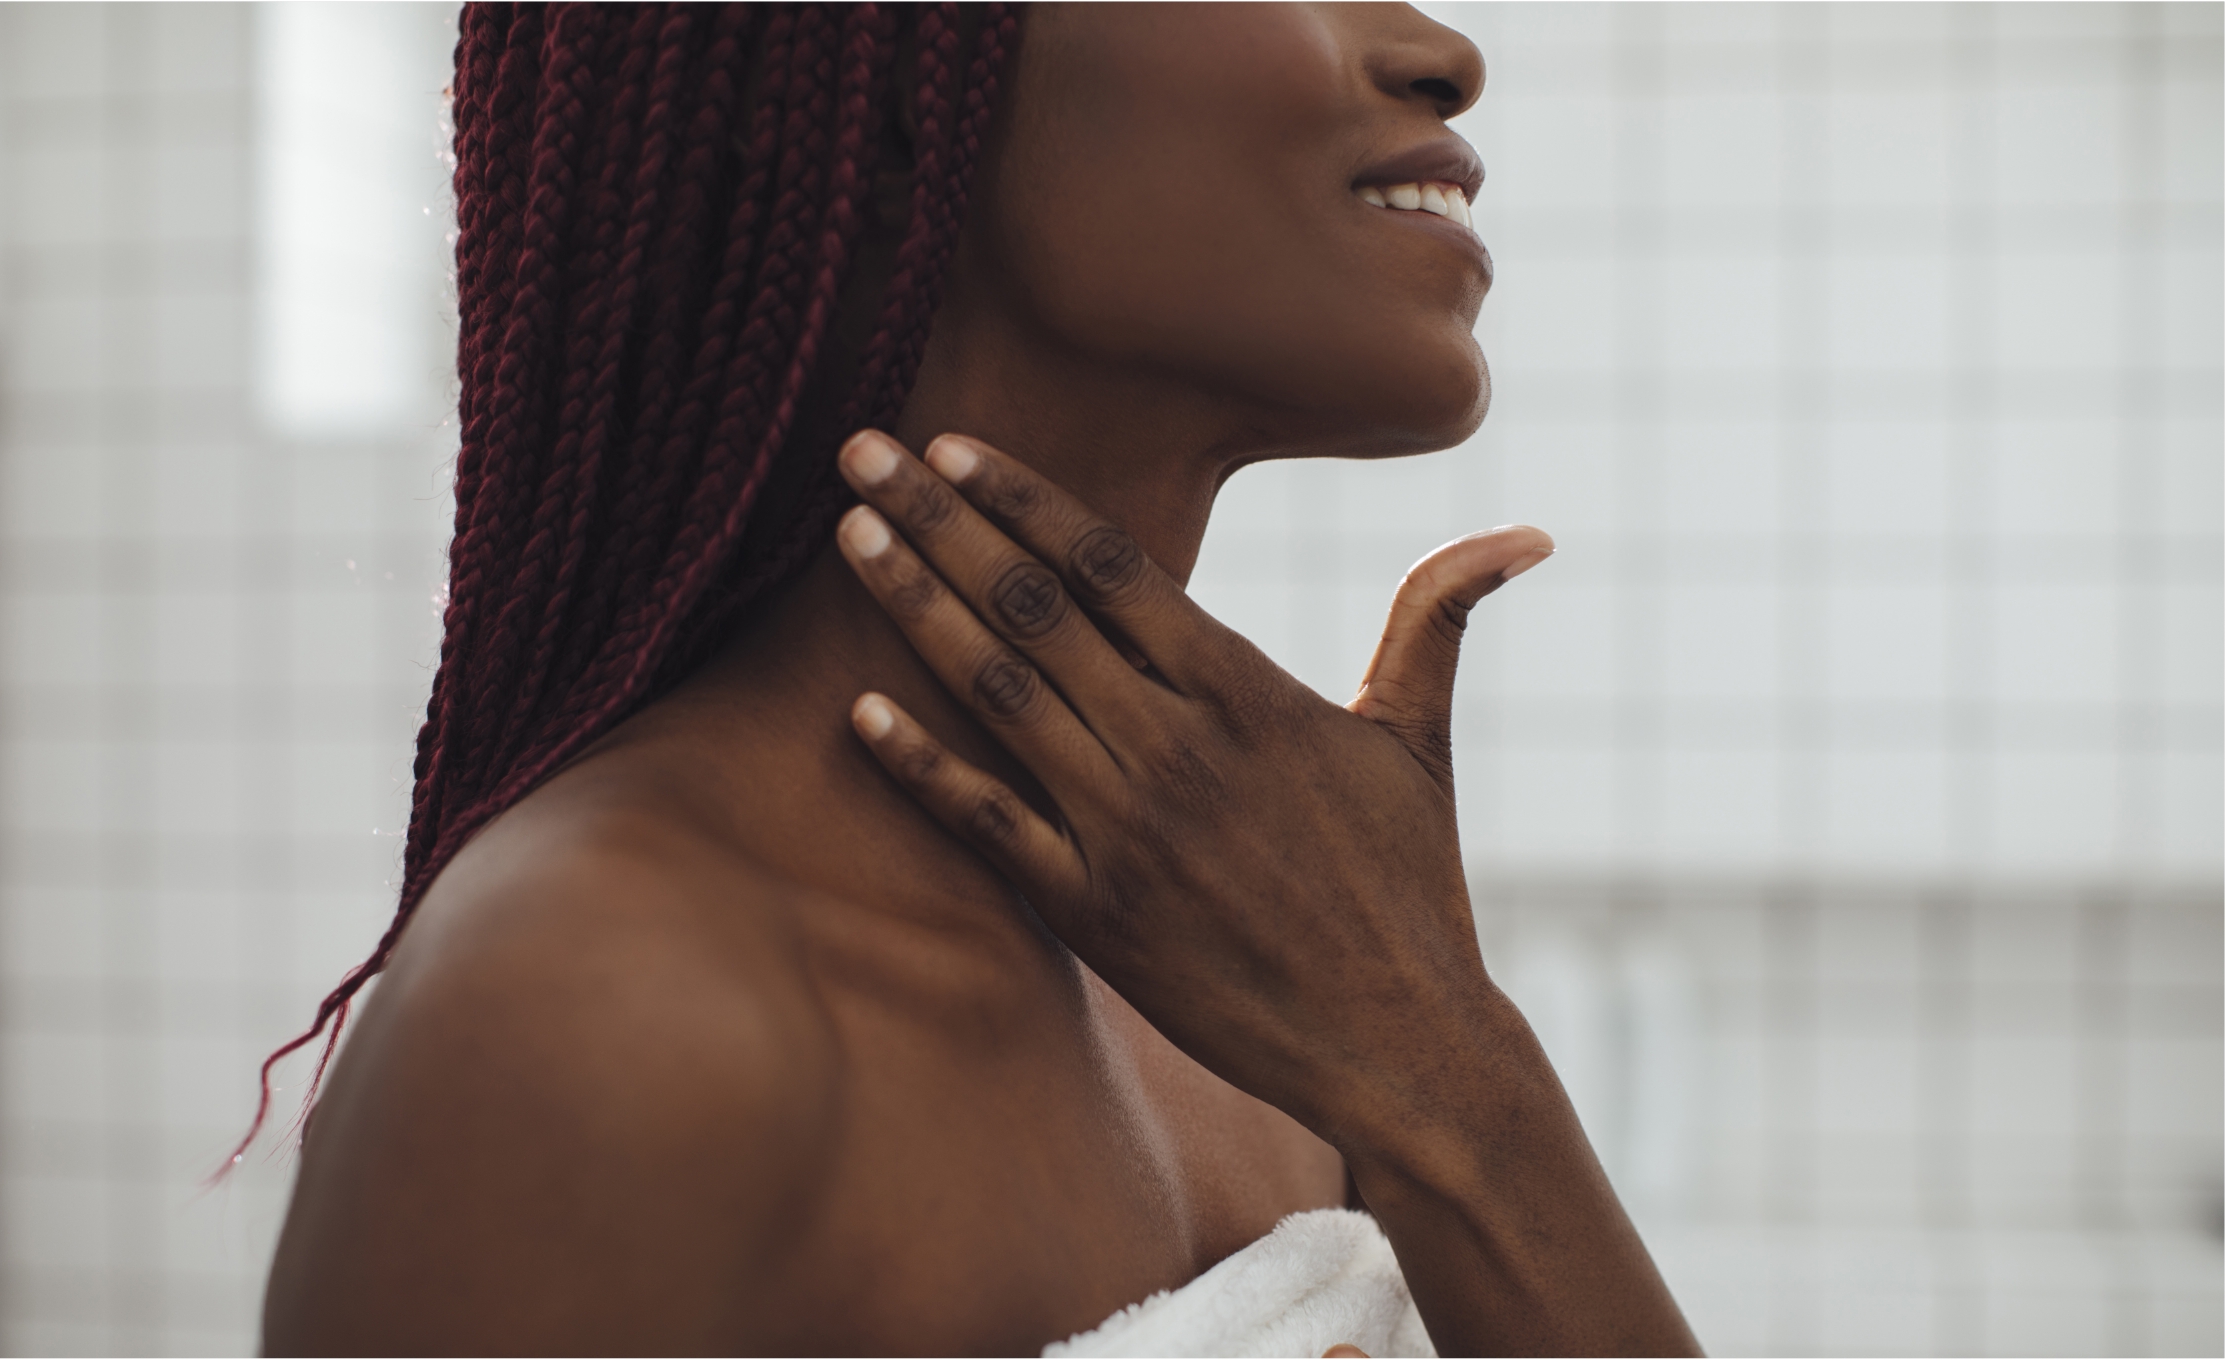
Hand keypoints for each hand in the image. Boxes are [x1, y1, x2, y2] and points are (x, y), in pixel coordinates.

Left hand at [829, 429, 1550, 1144]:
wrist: (1398, 1043)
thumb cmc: (1410, 888)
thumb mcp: (1420, 741)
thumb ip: (1436, 619)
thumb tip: (1527, 529)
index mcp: (1245, 690)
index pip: (1108, 565)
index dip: (1021, 497)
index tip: (952, 447)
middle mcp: (1175, 745)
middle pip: (1030, 608)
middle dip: (936, 522)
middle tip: (859, 452)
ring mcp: (1127, 829)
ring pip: (996, 694)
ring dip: (913, 607)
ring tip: (848, 538)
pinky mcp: (1092, 912)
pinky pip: (985, 822)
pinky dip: (918, 763)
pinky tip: (857, 709)